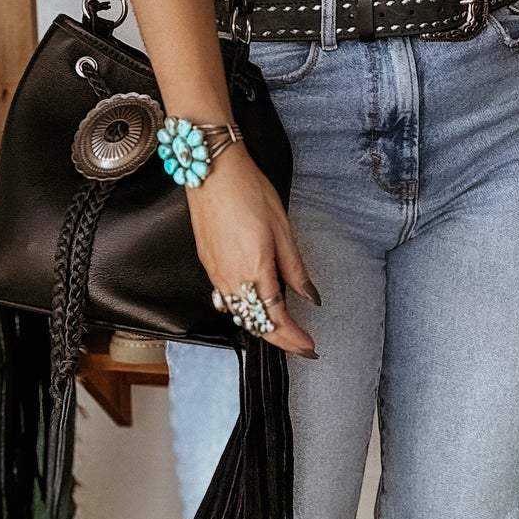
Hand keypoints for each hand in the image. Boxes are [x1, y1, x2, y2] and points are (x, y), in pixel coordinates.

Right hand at [184, 145, 319, 358]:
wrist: (212, 170)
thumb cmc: (248, 191)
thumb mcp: (282, 229)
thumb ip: (295, 269)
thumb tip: (309, 297)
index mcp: (255, 270)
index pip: (276, 319)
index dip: (294, 339)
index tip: (310, 347)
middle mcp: (231, 278)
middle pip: (255, 323)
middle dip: (280, 339)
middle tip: (302, 344)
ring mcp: (216, 273)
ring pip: (239, 314)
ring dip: (261, 326)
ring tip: (283, 327)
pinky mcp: (208, 264)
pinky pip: (226, 299)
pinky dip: (244, 310)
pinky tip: (255, 304)